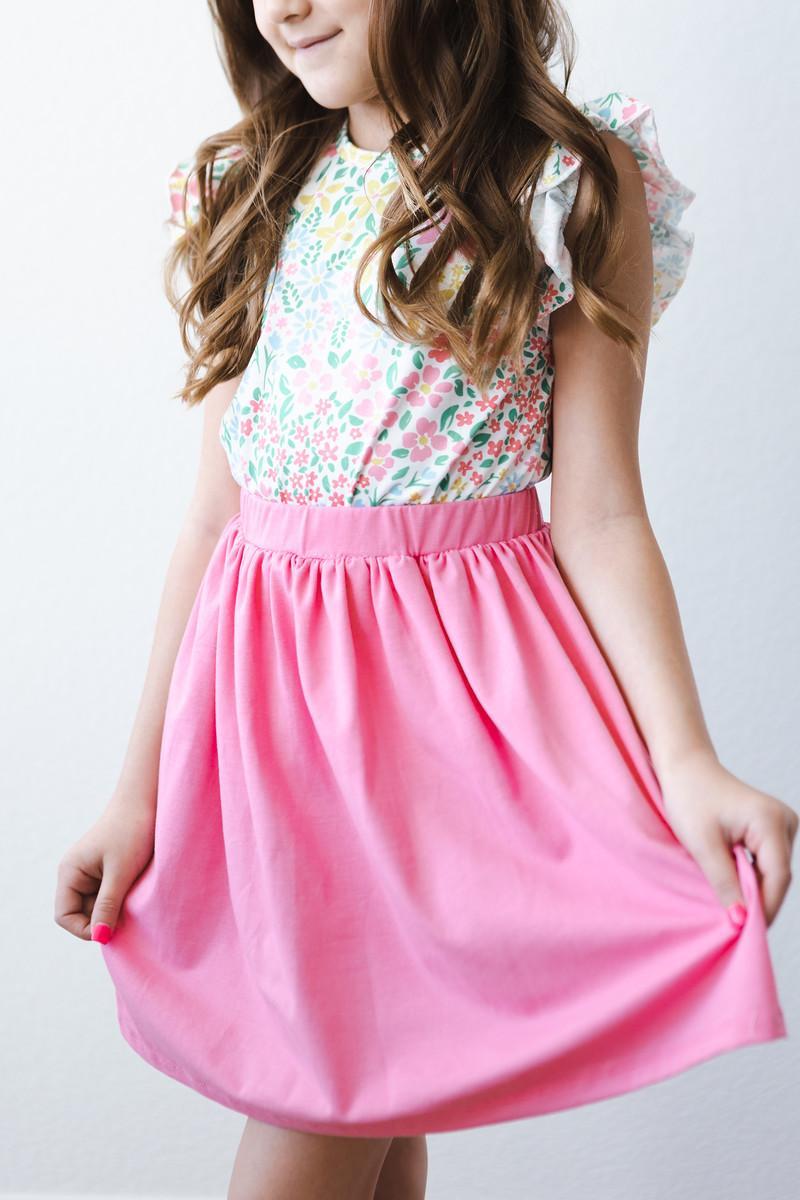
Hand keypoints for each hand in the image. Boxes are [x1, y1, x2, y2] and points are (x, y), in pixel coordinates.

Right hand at [54, 798, 155, 942]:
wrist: (148, 800)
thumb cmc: (131, 831)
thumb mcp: (121, 872)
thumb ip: (108, 905)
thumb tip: (100, 937)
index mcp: (70, 872)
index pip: (65, 916)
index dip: (85, 928)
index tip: (113, 928)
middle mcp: (75, 874)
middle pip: (81, 914)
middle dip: (102, 919)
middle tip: (129, 913)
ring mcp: (91, 872)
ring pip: (97, 906)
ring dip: (114, 909)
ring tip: (134, 898)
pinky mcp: (107, 870)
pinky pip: (108, 895)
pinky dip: (121, 899)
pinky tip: (136, 892)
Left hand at [658, 748, 797, 926]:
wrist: (685, 768)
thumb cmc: (690, 798)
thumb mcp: (703, 845)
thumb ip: (725, 883)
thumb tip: (741, 920)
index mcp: (770, 820)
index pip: (777, 876)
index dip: (764, 907)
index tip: (746, 932)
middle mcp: (784, 820)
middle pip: (779, 876)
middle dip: (759, 902)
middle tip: (736, 927)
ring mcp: (782, 824)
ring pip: (774, 872)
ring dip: (755, 891)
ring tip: (733, 909)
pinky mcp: (773, 828)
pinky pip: (768, 862)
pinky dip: (752, 878)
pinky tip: (735, 889)